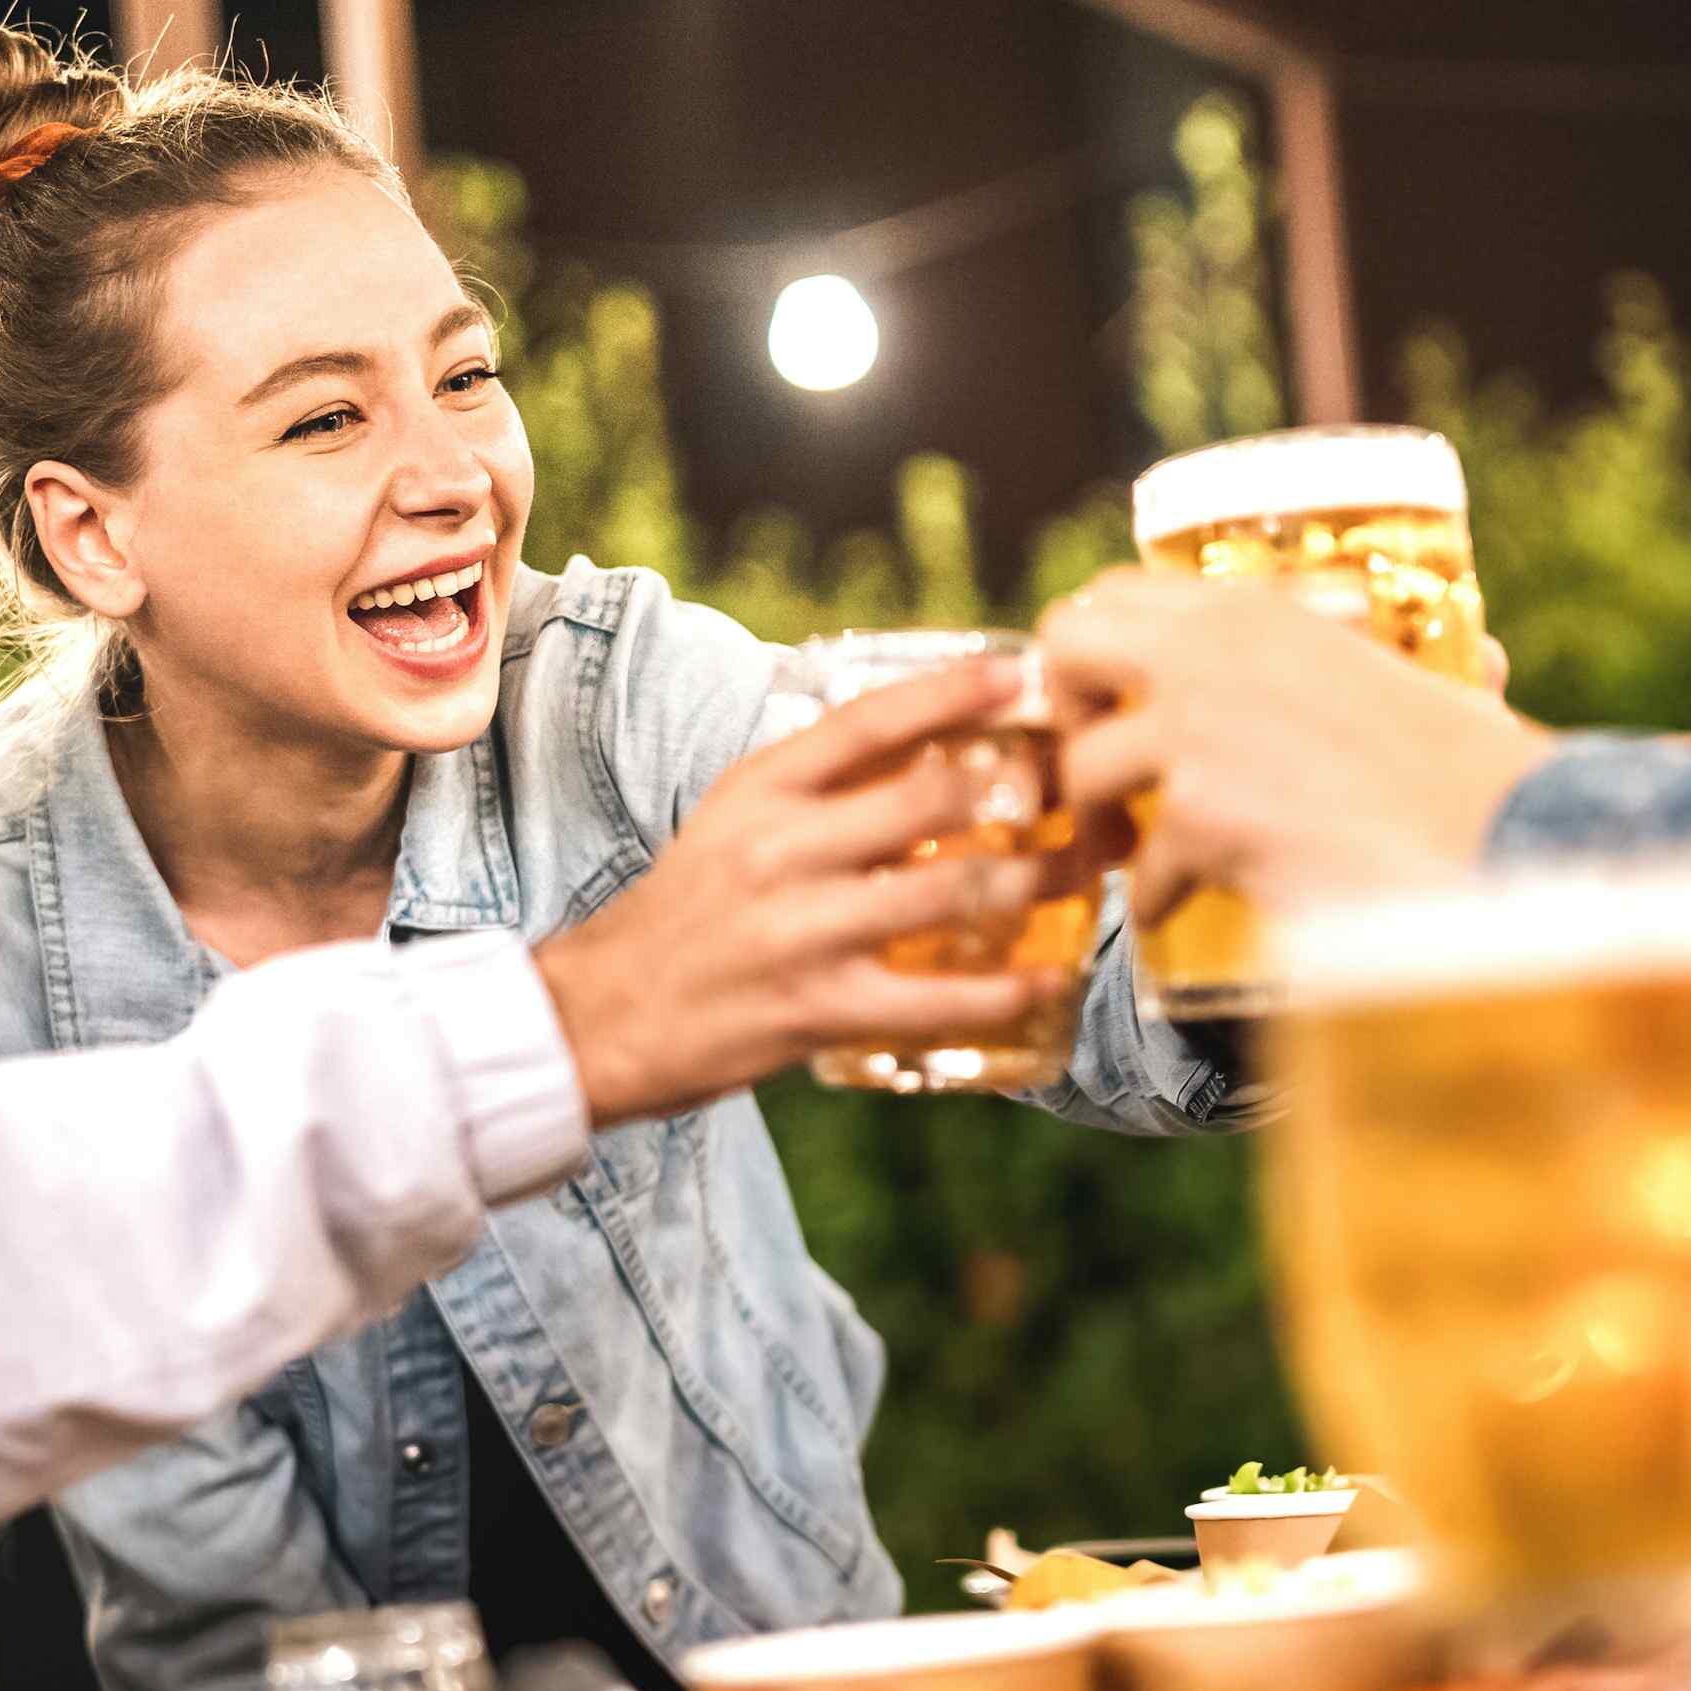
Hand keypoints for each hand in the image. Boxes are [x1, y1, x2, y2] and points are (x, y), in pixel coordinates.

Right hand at [537, 657, 1073, 1127]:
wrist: (601, 1017)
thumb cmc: (688, 912)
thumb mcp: (736, 820)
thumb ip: (822, 786)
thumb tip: (933, 749)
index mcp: (762, 788)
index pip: (870, 720)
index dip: (954, 692)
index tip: (1022, 674)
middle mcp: (782, 849)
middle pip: (933, 801)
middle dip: (1026, 793)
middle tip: (1086, 789)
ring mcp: (802, 931)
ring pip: (952, 894)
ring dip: (1038, 880)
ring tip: (1089, 869)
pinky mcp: (817, 1010)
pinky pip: (937, 999)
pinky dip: (1007, 989)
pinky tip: (1051, 977)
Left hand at [1042, 569, 1551, 930]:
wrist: (1500, 838)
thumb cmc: (1479, 771)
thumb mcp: (1423, 680)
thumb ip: (1400, 669)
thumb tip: (1477, 659)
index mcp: (1255, 609)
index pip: (1114, 593)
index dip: (1094, 652)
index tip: (1110, 701)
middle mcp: (1211, 651)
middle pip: (1064, 646)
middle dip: (1062, 713)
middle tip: (1098, 770)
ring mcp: (1197, 729)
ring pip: (1081, 767)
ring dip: (1102, 821)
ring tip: (1134, 854)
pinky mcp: (1200, 813)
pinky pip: (1140, 867)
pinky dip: (1156, 899)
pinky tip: (1183, 912)